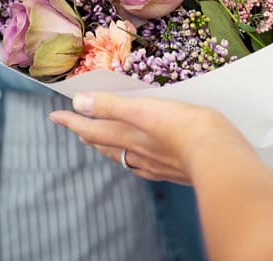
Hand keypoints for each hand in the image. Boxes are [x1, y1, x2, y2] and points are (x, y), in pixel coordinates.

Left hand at [49, 93, 247, 183]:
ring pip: (123, 155)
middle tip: (76, 127)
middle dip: (88, 134)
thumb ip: (112, 106)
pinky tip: (140, 160)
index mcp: (128, 136)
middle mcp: (137, 152)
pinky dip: (133, 159)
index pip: (92, 128)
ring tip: (100, 142)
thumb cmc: (185, 128)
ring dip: (107, 147)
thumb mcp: (145, 109)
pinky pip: (144, 165)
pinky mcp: (173, 169)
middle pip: (105, 143)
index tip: (54, 115)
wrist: (219, 157)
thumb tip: (79, 104)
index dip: (72, 121)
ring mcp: (155, 164)